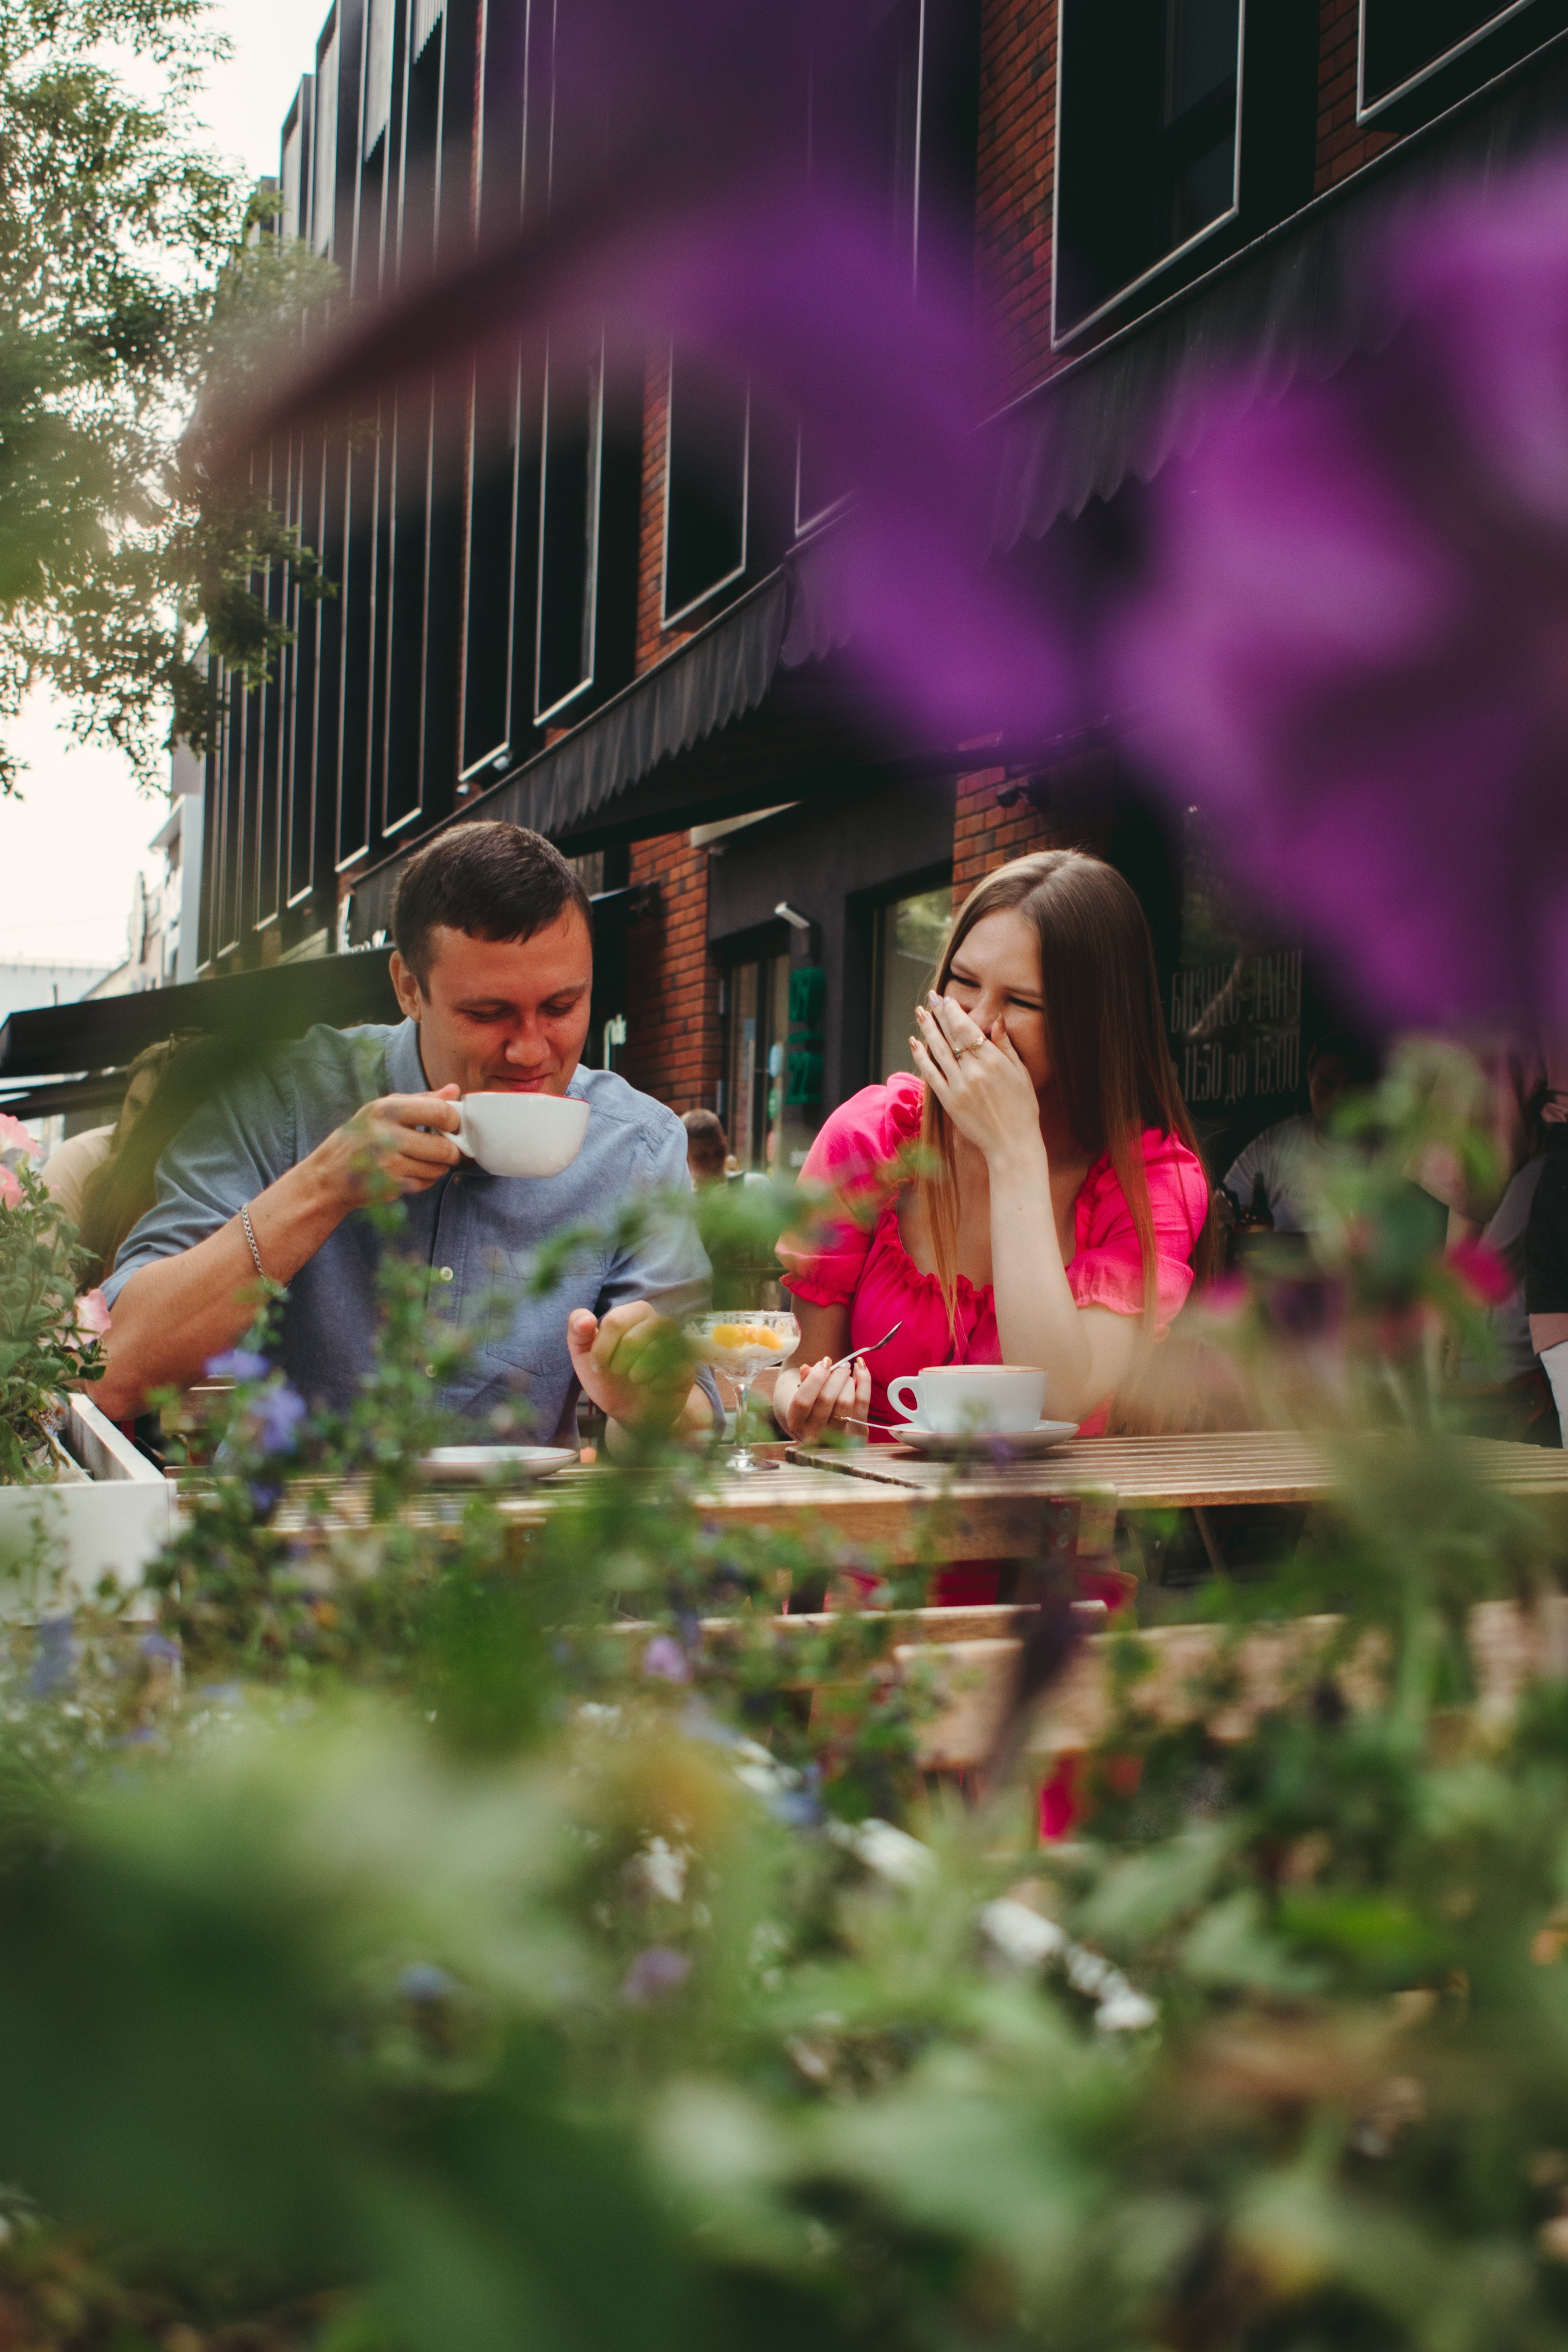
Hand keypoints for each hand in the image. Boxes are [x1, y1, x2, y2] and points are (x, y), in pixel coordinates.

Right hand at [309, 1086, 463, 1208]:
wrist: (329, 1174)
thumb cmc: (361, 1137)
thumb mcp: (384, 1109)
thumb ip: (422, 1099)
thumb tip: (454, 1090)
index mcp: (386, 1110)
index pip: (440, 1113)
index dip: (454, 1121)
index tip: (451, 1125)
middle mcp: (386, 1136)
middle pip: (444, 1147)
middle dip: (450, 1150)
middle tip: (444, 1148)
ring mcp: (388, 1164)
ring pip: (438, 1169)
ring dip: (437, 1166)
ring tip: (422, 1159)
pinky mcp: (390, 1187)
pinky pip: (426, 1184)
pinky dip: (424, 1180)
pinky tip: (410, 1172)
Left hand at [568, 1302, 691, 1429]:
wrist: (632, 1413)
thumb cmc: (610, 1379)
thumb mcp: (585, 1357)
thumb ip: (578, 1333)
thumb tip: (584, 1318)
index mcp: (635, 1314)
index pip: (615, 1321)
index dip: (602, 1348)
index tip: (597, 1366)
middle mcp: (660, 1323)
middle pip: (636, 1336)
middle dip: (618, 1361)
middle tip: (616, 1373)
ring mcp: (678, 1345)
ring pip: (657, 1349)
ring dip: (635, 1371)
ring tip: (633, 1379)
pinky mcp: (687, 1368)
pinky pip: (672, 1371)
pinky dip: (654, 1383)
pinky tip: (650, 1387)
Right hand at [779, 1355, 870, 1442]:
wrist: (825, 1430)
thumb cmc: (812, 1406)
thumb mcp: (802, 1395)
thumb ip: (804, 1382)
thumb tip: (807, 1368)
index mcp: (796, 1424)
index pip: (803, 1401)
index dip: (815, 1379)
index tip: (825, 1361)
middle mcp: (814, 1435)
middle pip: (826, 1399)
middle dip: (836, 1375)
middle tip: (842, 1365)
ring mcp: (836, 1438)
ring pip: (845, 1402)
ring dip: (848, 1380)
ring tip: (847, 1373)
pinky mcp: (857, 1434)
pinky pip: (863, 1403)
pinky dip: (864, 1381)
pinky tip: (861, 1369)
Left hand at [911, 992, 1042, 1166]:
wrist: (1012, 1143)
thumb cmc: (1022, 1108)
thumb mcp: (1021, 1073)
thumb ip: (1005, 1045)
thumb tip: (995, 1020)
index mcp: (993, 1061)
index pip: (967, 1028)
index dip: (954, 1012)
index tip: (946, 999)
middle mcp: (973, 1071)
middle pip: (950, 1035)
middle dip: (938, 1014)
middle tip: (930, 998)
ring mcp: (958, 1086)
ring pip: (938, 1051)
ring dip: (927, 1030)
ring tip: (919, 1013)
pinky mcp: (949, 1101)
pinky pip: (930, 1074)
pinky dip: (920, 1057)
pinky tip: (914, 1043)